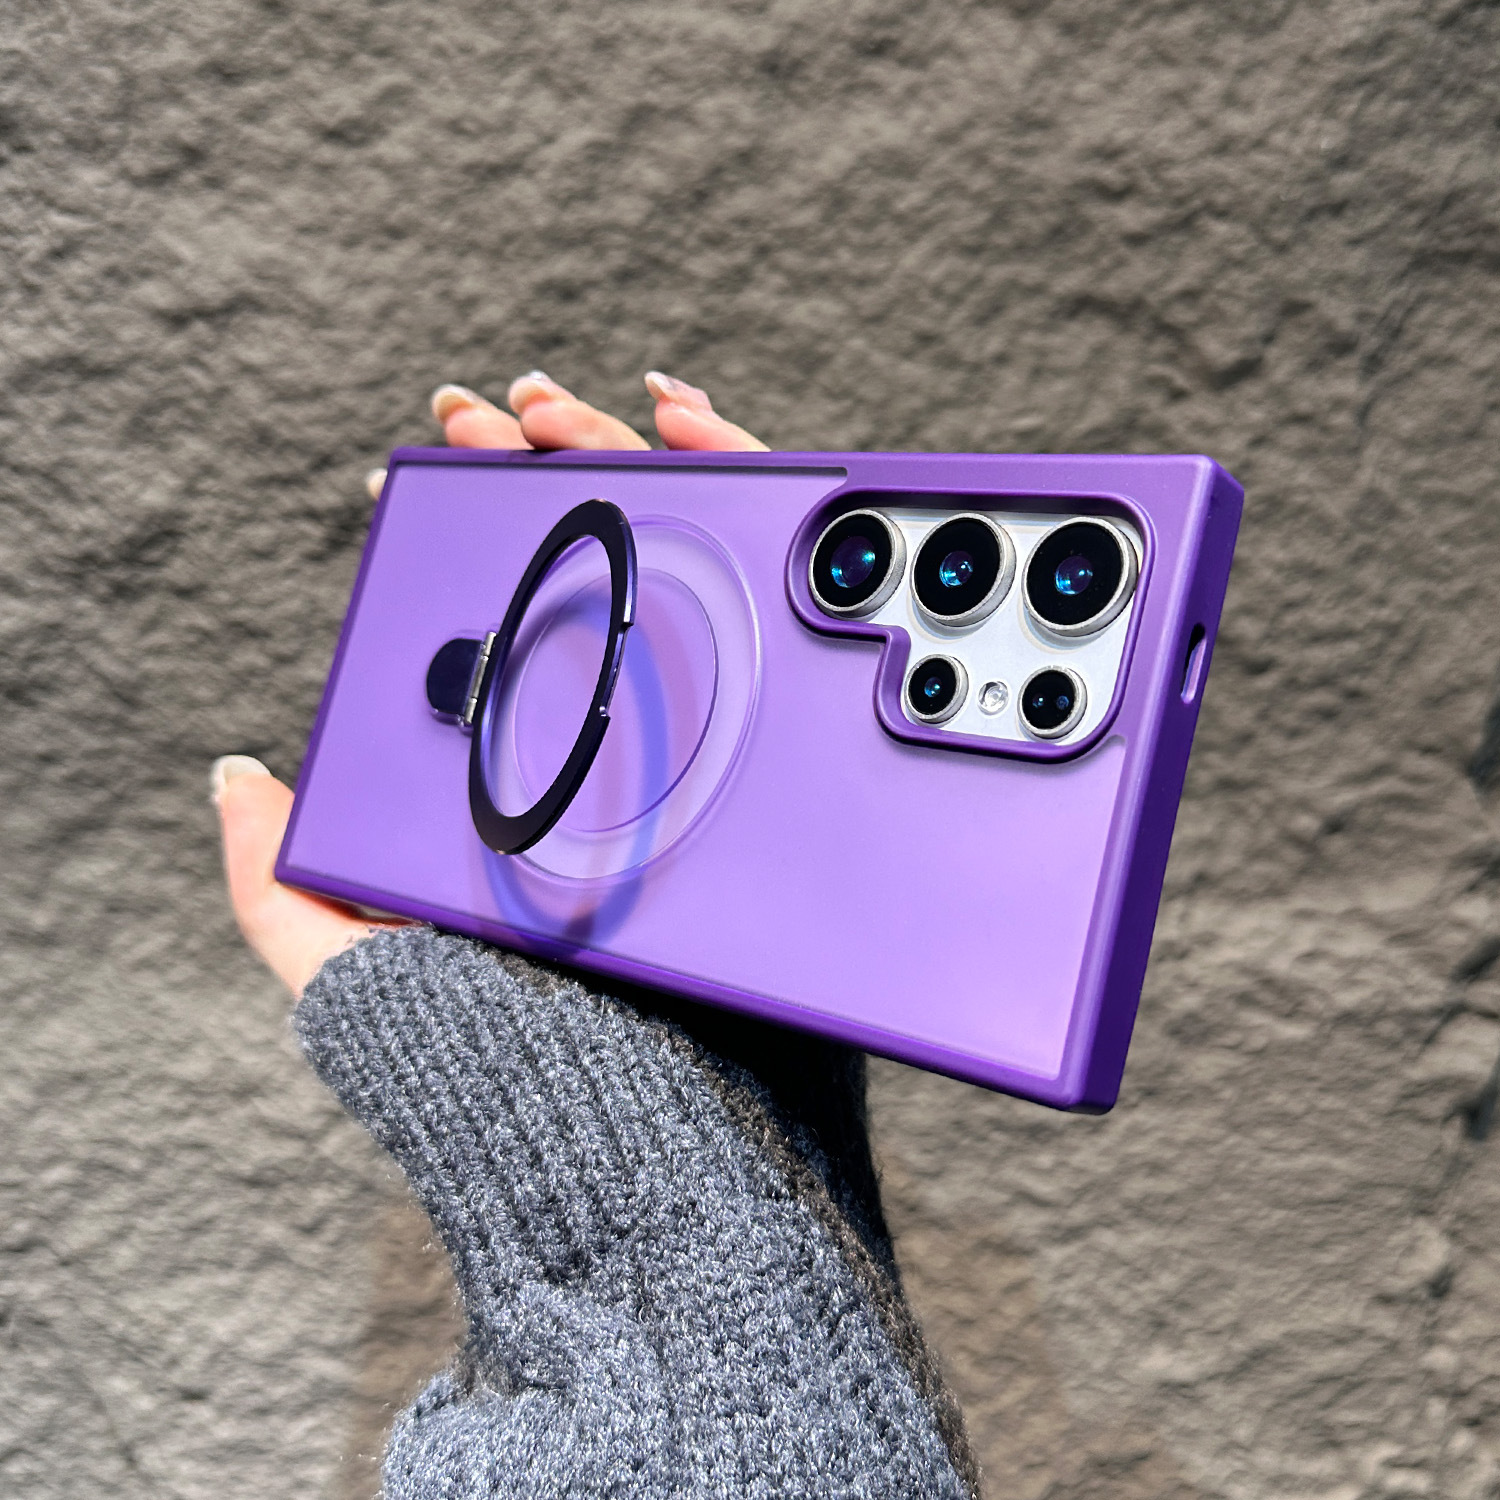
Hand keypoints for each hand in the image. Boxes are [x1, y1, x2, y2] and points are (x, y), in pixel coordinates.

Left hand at [215, 372, 767, 995]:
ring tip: (583, 407)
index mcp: (530, 774)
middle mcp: (623, 748)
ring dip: (635, 459)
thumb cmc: (508, 1053)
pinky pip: (781, 603)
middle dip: (547, 464)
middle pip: (591, 566)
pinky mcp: (787, 748)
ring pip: (683, 562)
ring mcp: (709, 740)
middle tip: (504, 413)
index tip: (435, 454)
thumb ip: (277, 887)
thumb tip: (234, 778)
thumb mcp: (354, 968)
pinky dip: (755, 502)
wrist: (657, 1124)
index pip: (503, 611)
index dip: (468, 518)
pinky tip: (706, 443)